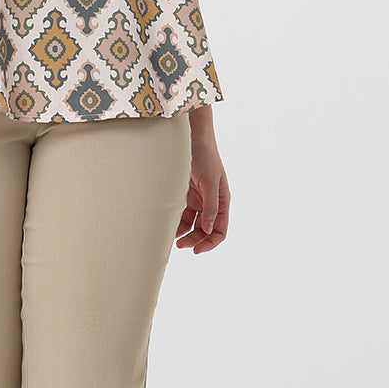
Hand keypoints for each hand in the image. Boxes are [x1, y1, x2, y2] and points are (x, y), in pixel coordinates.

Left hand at [176, 131, 228, 252]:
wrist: (190, 138)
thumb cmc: (205, 156)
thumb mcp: (210, 181)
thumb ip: (210, 205)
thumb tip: (210, 229)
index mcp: (221, 201)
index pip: (220, 230)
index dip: (210, 242)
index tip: (197, 249)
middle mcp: (210, 204)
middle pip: (205, 231)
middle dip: (195, 240)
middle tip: (181, 245)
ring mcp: (196, 200)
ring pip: (191, 225)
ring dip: (183, 233)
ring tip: (171, 237)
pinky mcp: (183, 195)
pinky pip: (180, 214)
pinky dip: (175, 222)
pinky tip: (167, 225)